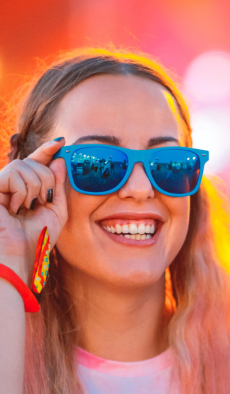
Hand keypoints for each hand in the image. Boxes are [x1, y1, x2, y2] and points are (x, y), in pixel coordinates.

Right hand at [0, 138, 67, 282]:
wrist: (21, 252)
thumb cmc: (37, 236)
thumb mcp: (56, 211)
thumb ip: (58, 186)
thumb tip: (58, 160)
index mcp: (27, 188)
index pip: (36, 162)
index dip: (46, 150)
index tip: (60, 141)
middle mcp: (11, 183)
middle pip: (34, 162)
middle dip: (45, 180)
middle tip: (40, 202)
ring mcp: (0, 184)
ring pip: (24, 165)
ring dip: (34, 188)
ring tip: (25, 208)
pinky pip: (13, 174)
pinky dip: (21, 192)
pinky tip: (14, 208)